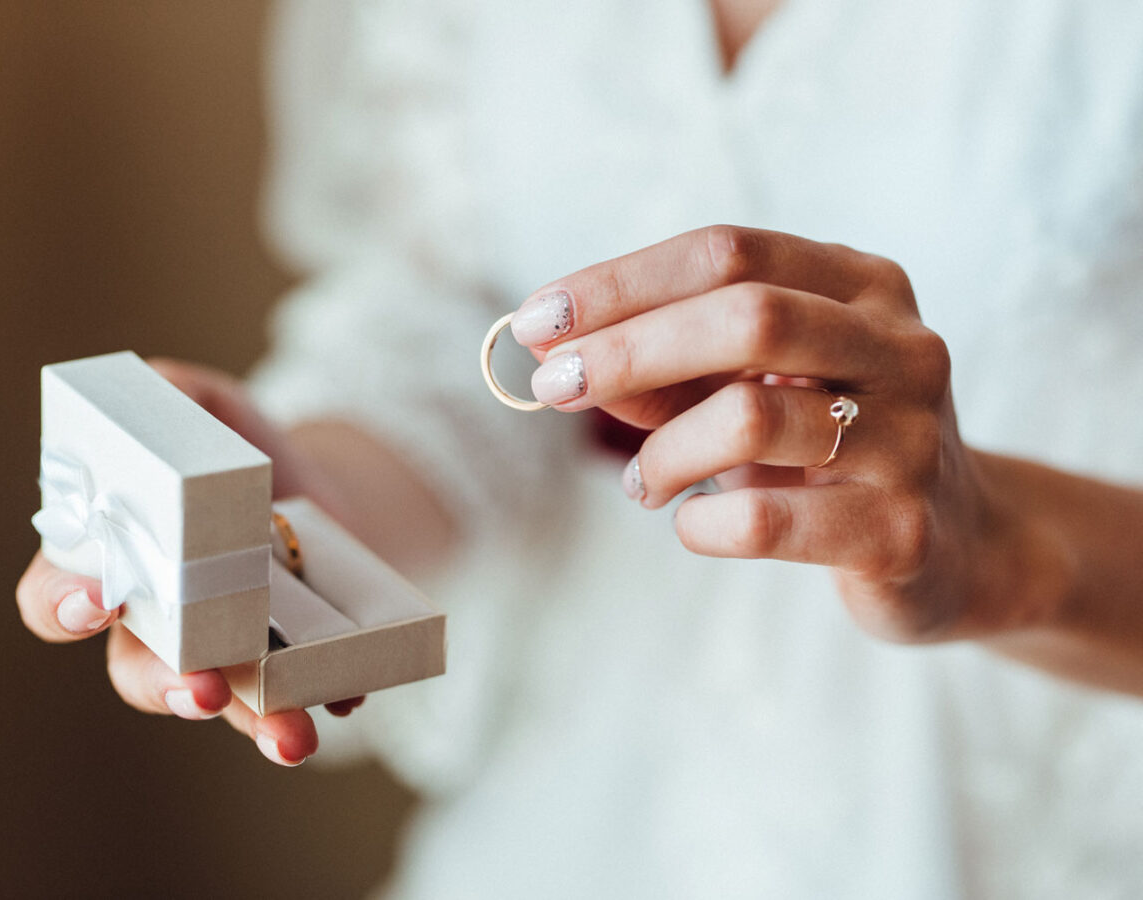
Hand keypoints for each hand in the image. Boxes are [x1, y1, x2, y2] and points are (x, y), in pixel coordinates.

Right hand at [16, 359, 363, 766]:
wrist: (312, 490)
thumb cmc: (232, 450)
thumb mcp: (206, 406)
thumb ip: (174, 394)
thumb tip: (161, 388)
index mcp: (114, 559)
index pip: (60, 596)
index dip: (66, 603)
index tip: (100, 602)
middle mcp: (158, 620)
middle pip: (138, 670)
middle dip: (166, 685)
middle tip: (201, 687)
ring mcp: (221, 648)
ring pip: (219, 699)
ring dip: (251, 722)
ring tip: (290, 737)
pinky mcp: (283, 662)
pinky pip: (296, 692)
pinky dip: (324, 697)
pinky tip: (348, 698)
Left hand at [511, 226, 1047, 643]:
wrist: (960, 547)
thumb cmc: (833, 450)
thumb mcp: (759, 387)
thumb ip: (674, 370)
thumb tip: (562, 355)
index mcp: (863, 286)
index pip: (727, 252)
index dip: (621, 282)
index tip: (537, 320)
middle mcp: (900, 347)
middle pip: (746, 314)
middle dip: (627, 348)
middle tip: (552, 385)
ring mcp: (911, 439)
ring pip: (751, 417)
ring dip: (661, 452)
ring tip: (641, 483)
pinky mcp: (902, 531)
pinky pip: (767, 522)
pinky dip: (700, 522)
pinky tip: (691, 523)